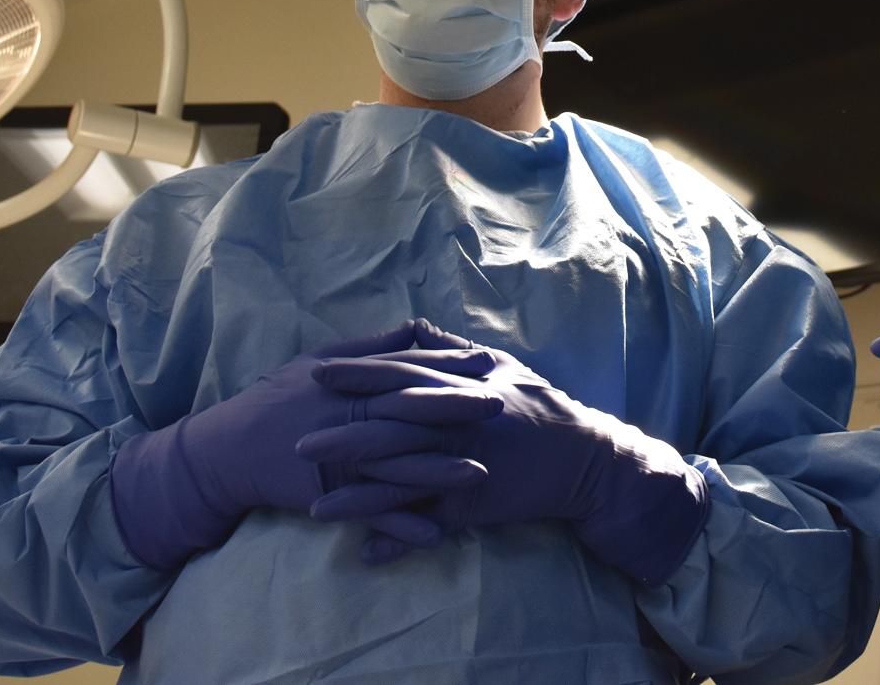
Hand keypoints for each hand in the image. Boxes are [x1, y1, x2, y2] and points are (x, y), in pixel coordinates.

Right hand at [110, 321, 501, 570]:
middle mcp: (344, 416)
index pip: (404, 369)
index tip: (486, 358)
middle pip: (406, 412)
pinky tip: (435, 534)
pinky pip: (369, 513)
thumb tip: (415, 326)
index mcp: (347, 381)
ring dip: (438, 473)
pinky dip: (400, 525)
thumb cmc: (276, 399)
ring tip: (481, 475)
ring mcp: (337, 458)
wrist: (224, 451)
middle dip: (454, 410)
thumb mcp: (319, 360)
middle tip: (499, 406)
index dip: (446, 364)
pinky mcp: (326, 494)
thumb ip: (371, 348)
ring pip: (395, 466)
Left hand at [299, 320, 708, 583]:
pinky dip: (399, 541)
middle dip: (343, 437)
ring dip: (357, 498)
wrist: (581, 458)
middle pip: (392, 430)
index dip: (359, 375)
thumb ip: (452, 350)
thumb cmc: (537, 407)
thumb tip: (413, 327)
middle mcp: (460, 424)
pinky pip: (429, 525)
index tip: (318, 374)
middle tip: (297, 443)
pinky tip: (364, 553)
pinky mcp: (476, 505)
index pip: (402, 376)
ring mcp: (466, 466)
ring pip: (403, 482)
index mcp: (462, 387)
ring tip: (314, 509)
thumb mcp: (499, 365)